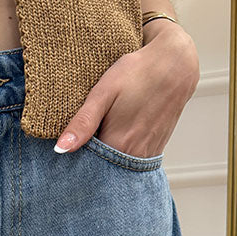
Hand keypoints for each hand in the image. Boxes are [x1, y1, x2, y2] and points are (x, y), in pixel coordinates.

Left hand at [54, 22, 199, 158]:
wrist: (176, 63)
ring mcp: (147, 154)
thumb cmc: (137, 72)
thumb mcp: (104, 93)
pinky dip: (119, 156)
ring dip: (104, 163)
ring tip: (94, 146)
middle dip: (88, 168)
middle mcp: (134, 155)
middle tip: (75, 154)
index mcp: (118, 145)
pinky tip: (112, 141)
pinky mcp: (155, 148)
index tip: (63, 162)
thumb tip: (60, 149)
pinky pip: (132, 161)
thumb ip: (83, 123)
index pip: (89, 171)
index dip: (74, 168)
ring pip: (118, 169)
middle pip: (103, 173)